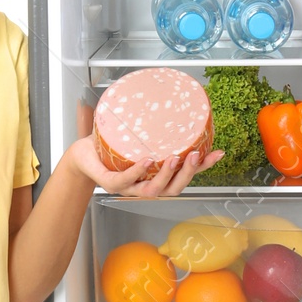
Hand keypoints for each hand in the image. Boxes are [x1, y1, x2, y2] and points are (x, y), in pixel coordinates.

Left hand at [65, 135, 223, 197]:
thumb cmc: (112, 148)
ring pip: (151, 190)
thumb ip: (157, 133)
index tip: (218, 153)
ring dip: (165, 175)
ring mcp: (127, 187)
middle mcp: (144, 186)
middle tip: (195, 155)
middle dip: (187, 174)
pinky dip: (136, 172)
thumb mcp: (139, 139)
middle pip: (172, 189)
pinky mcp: (108, 182)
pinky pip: (124, 181)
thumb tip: (179, 111)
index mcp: (156, 177)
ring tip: (173, 159)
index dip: (203, 168)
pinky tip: (145, 161)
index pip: (185, 176)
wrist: (84, 155)